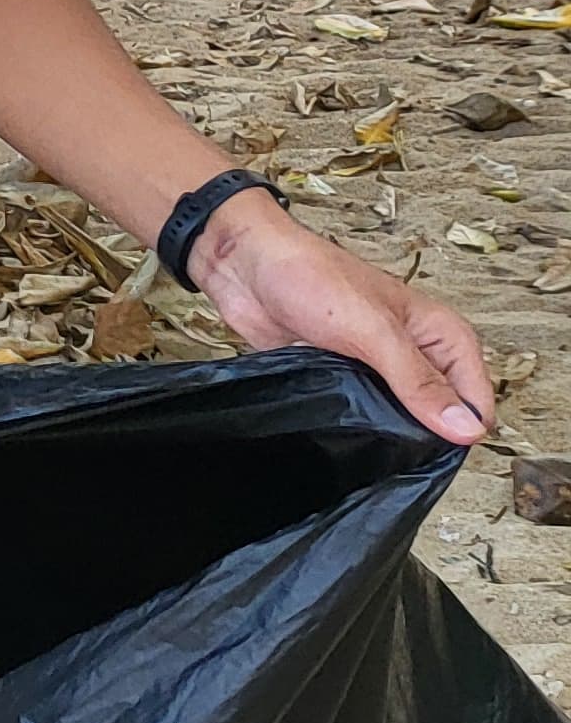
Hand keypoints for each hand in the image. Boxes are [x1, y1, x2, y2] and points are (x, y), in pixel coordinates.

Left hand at [194, 191, 490, 443]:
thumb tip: (465, 428)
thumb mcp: (375, 332)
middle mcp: (415, 353)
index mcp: (441, 334)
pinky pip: (360, 414)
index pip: (475, 397)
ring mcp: (376, 368)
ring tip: (369, 449)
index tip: (437, 453)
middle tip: (399, 456)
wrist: (247, 266)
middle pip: (438, 412)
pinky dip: (354, 426)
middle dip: (424, 436)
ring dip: (386, 433)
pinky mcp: (341, 379)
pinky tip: (342, 439)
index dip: (463, 429)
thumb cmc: (313, 278)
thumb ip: (418, 381)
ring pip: (398, 417)